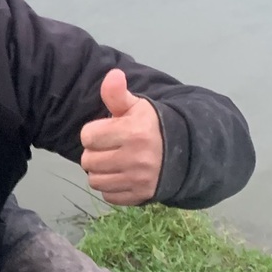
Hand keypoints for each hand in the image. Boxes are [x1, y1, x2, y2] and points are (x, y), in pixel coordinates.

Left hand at [80, 69, 163, 204]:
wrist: (184, 151)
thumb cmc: (152, 126)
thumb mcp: (137, 107)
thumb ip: (117, 94)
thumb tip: (112, 75)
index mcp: (133, 132)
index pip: (88, 136)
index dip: (94, 133)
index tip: (106, 132)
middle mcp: (135, 157)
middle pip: (88, 160)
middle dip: (95, 153)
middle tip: (109, 148)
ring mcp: (138, 179)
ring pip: (95, 180)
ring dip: (100, 172)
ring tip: (112, 162)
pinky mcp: (139, 195)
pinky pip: (108, 195)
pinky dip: (111, 187)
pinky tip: (121, 175)